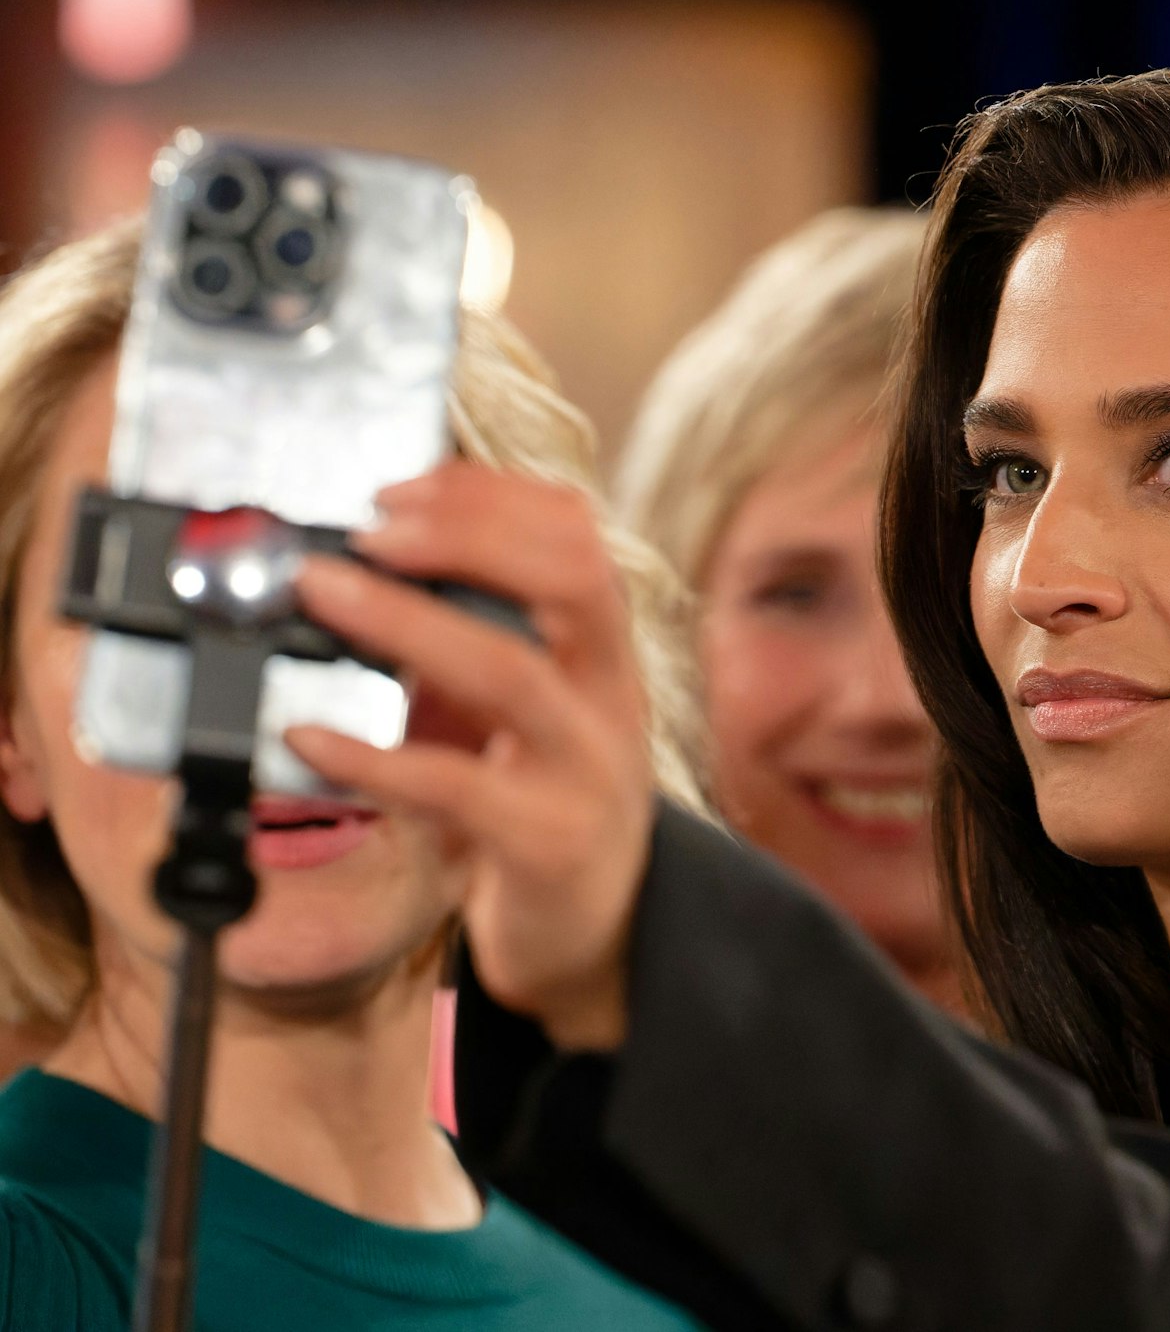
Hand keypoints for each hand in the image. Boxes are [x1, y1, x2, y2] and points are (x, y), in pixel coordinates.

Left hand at [285, 462, 654, 1048]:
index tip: (401, 488)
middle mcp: (610, 697)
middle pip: (573, 578)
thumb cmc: (544, 803)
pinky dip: (373, 757)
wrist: (597, 931)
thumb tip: (361, 578)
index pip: (577, 536)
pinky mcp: (546, 842)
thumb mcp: (524, 711)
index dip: (492, 497)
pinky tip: (309, 737)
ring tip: (322, 592)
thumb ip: (471, 645)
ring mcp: (586, 769)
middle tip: (370, 527)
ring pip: (511, 672)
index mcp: (603, 652)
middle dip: (469, 533)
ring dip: (407, 621)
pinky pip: (454, 788)